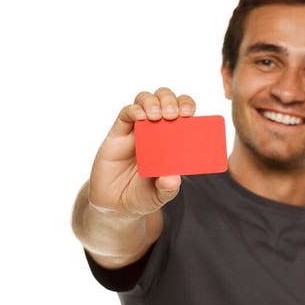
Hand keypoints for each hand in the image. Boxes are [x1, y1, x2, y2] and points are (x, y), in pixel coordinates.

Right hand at [88, 87, 196, 217]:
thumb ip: (167, 188)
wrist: (116, 204)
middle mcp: (156, 130)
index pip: (183, 114)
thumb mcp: (159, 196)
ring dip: (152, 102)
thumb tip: (173, 178)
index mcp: (172, 140)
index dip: (186, 106)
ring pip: (145, 100)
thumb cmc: (142, 196)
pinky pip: (126, 113)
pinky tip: (140, 117)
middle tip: (172, 115)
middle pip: (165, 100)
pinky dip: (134, 110)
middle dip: (171, 101)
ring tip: (156, 116)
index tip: (189, 114)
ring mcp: (137, 129)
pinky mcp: (118, 133)